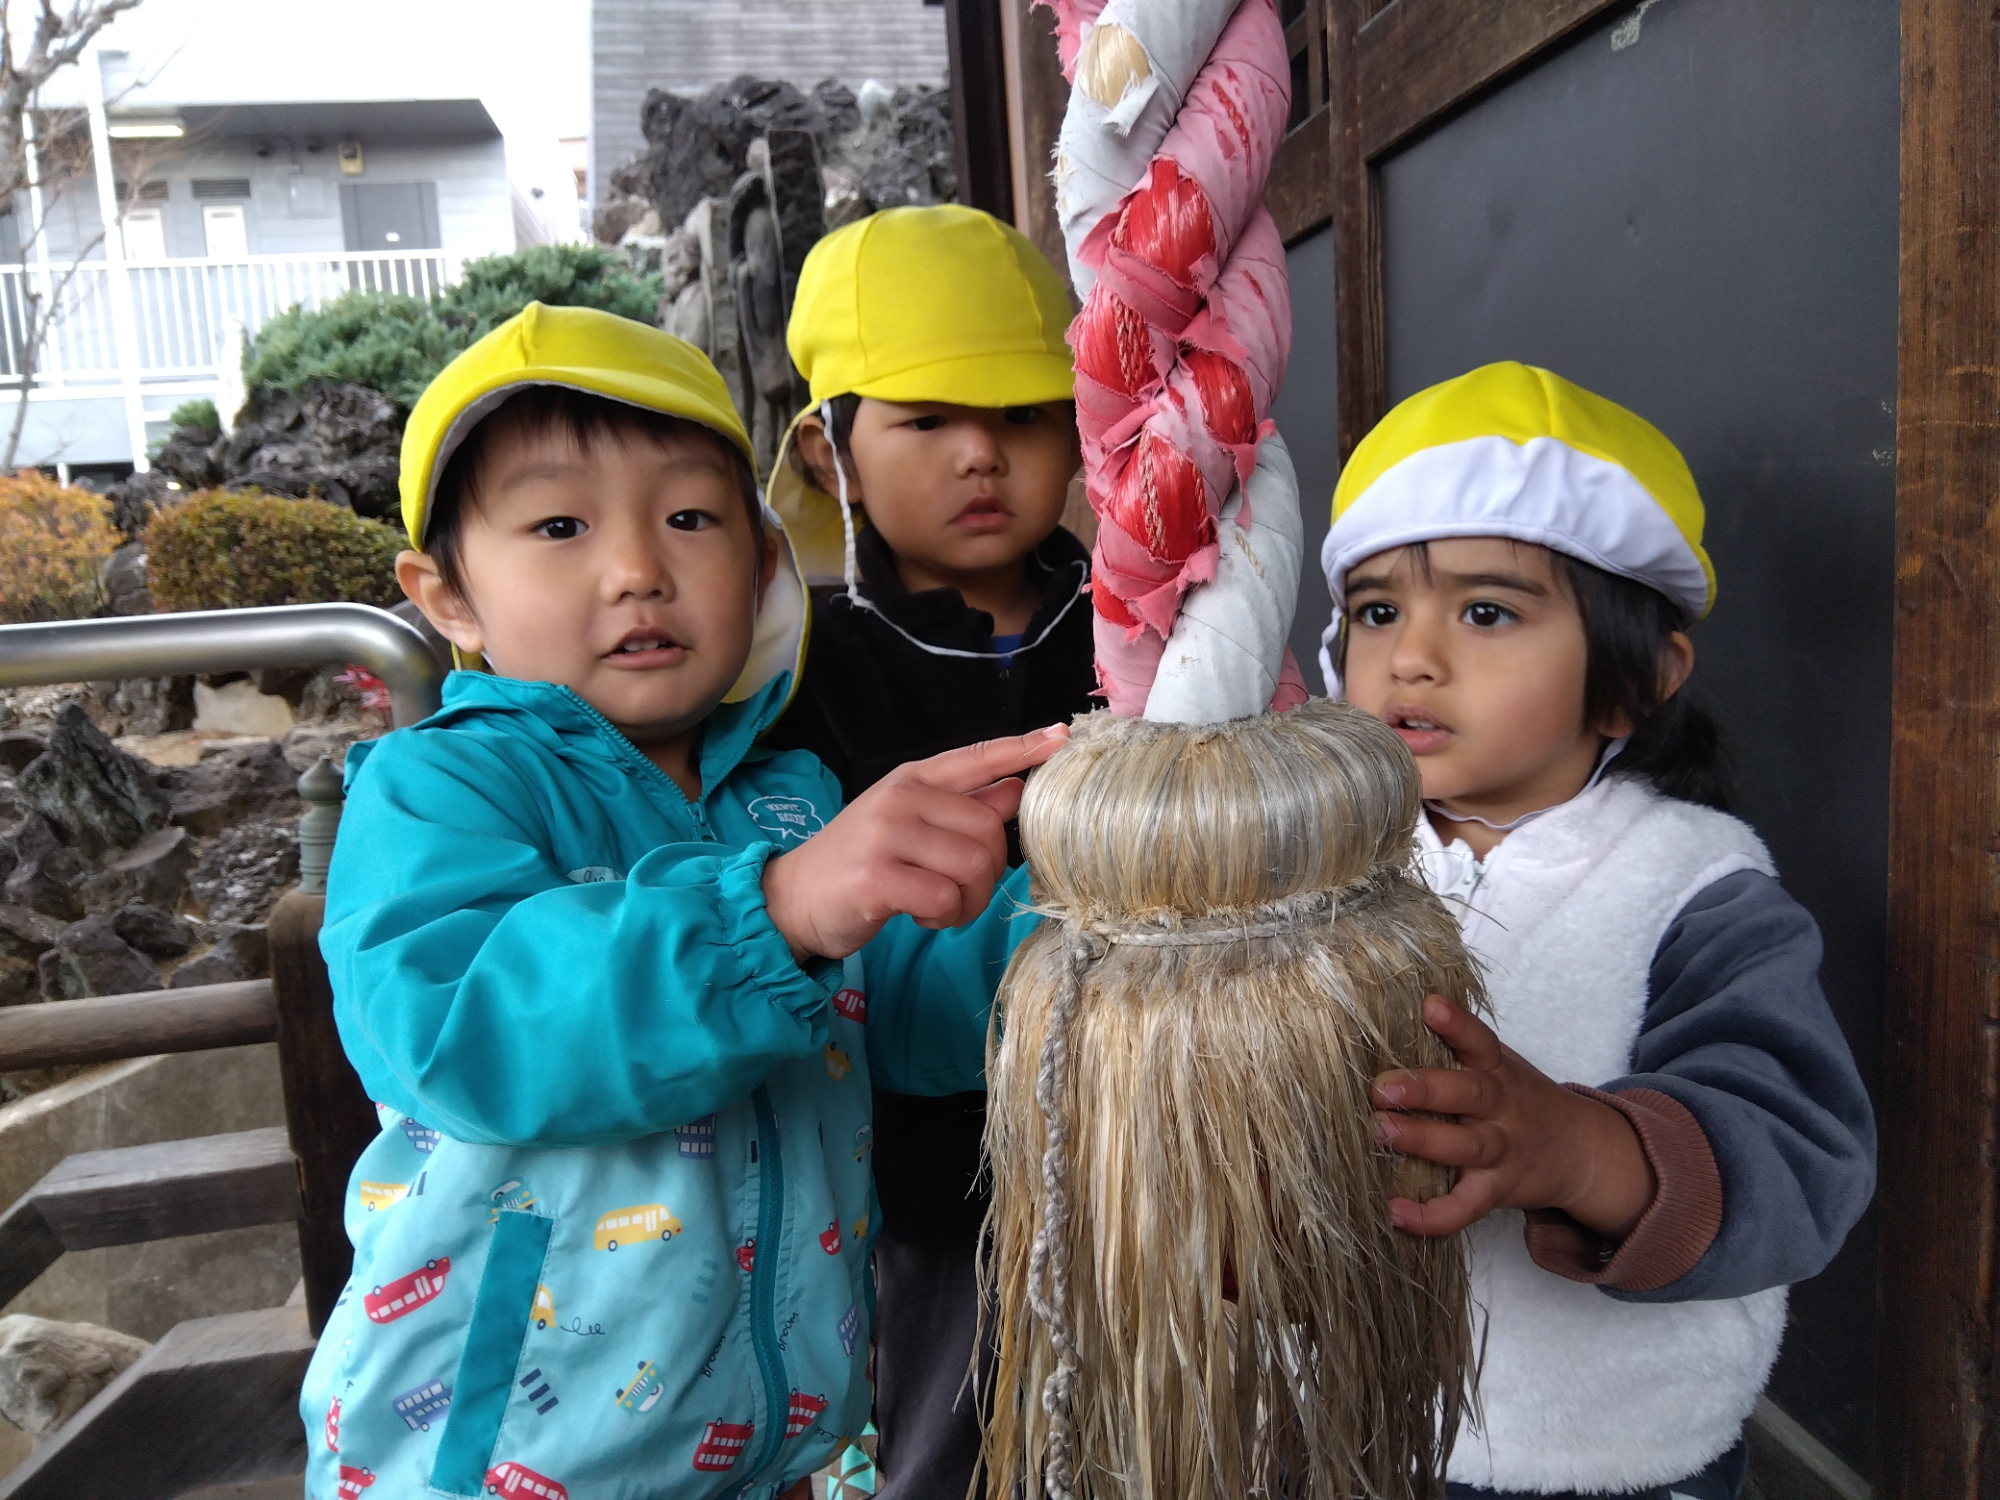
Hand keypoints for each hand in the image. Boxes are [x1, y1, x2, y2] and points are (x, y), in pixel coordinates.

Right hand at [762, 726, 1069, 959]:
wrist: (792, 898)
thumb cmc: (858, 862)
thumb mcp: (908, 825)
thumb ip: (959, 808)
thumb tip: (1015, 790)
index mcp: (912, 779)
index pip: (977, 758)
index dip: (1021, 749)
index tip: (1061, 737)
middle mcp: (901, 797)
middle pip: (989, 830)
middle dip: (986, 874)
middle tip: (958, 893)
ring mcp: (887, 834)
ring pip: (974, 866)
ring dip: (968, 901)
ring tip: (940, 907)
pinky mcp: (877, 876)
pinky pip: (946, 896)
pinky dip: (944, 916)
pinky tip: (922, 915)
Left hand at [1372, 996, 1655, 1238]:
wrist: (1582, 1150)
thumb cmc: (1520, 1099)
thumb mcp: (1500, 1065)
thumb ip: (1456, 1048)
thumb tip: (1386, 1015)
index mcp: (1499, 1070)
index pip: (1480, 1041)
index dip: (1457, 1024)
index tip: (1430, 1005)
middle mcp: (1503, 1108)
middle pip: (1470, 1094)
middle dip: (1426, 1089)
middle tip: (1382, 1086)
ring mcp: (1503, 1151)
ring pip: (1467, 1146)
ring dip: (1425, 1141)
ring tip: (1384, 1133)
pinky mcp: (1498, 1190)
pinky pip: (1466, 1207)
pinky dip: (1433, 1216)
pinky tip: (1396, 1213)